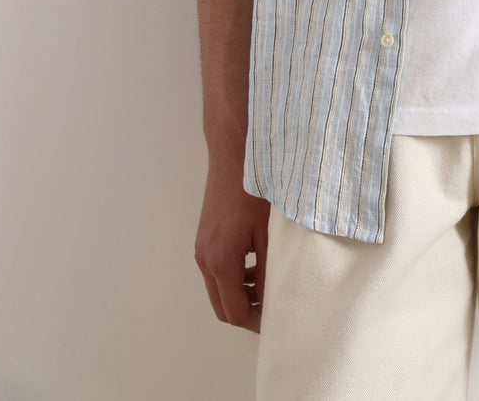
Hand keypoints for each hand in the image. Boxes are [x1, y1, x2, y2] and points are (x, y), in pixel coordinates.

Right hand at [194, 164, 270, 332]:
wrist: (233, 157)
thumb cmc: (254, 190)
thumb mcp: (269, 233)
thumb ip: (270, 270)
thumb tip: (274, 300)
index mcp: (221, 261)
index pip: (235, 311)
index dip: (256, 322)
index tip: (276, 321)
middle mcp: (205, 259)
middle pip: (222, 307)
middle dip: (246, 313)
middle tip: (271, 311)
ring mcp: (201, 250)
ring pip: (218, 290)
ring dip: (240, 295)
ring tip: (267, 287)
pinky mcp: (203, 240)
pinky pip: (215, 272)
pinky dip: (233, 279)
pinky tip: (255, 266)